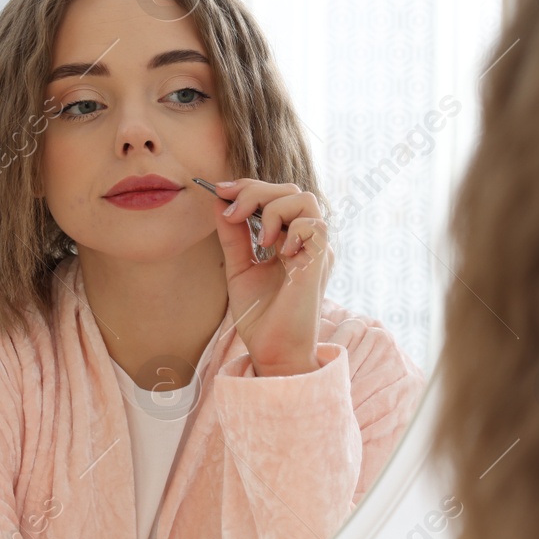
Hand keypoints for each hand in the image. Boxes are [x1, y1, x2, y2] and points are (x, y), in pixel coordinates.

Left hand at [206, 178, 332, 375]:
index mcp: (291, 241)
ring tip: (259, 237)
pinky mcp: (319, 262)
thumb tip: (220, 201)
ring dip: (273, 208)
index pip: (277, 196)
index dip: (249, 187)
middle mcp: (307, 241)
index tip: (220, 190)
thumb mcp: (239, 268)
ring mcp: (316, 250)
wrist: (272, 351)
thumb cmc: (261, 317)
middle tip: (232, 211)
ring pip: (304, 199)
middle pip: (290, 190)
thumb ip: (233, 236)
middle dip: (255, 191)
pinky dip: (290, 228)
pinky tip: (277, 250)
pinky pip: (313, 224)